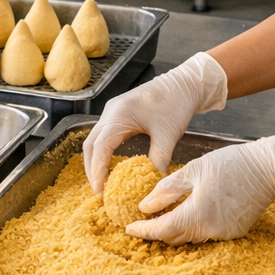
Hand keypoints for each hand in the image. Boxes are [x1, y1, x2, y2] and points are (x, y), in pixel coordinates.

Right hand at [82, 52, 228, 195]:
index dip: (97, 171)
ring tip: (102, 182)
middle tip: (98, 190)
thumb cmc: (176, 103)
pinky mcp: (119, 115)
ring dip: (95, 161)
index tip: (100, 190)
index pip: (100, 147)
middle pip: (90, 144)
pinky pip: (104, 136)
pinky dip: (103, 153)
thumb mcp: (168, 134)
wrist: (184, 83)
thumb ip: (159, 159)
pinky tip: (110, 166)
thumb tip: (154, 183)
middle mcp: (110, 112)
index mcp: (119, 115)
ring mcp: (112, 112)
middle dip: (91, 169)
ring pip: (94, 140)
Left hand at [126, 131, 274, 244]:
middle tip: (143, 223)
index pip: (162, 230)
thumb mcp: (193, 170)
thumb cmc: (230, 163)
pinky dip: (194, 227)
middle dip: (157, 232)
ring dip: (176, 230)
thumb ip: (167, 190)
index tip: (129, 229)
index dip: (144, 230)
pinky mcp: (235, 232)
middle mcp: (210, 229)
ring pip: (191, 237)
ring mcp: (224, 233)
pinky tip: (189, 214)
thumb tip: (145, 206)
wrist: (268, 169)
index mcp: (196, 214)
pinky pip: (207, 234)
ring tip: (163, 217)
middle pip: (175, 238)